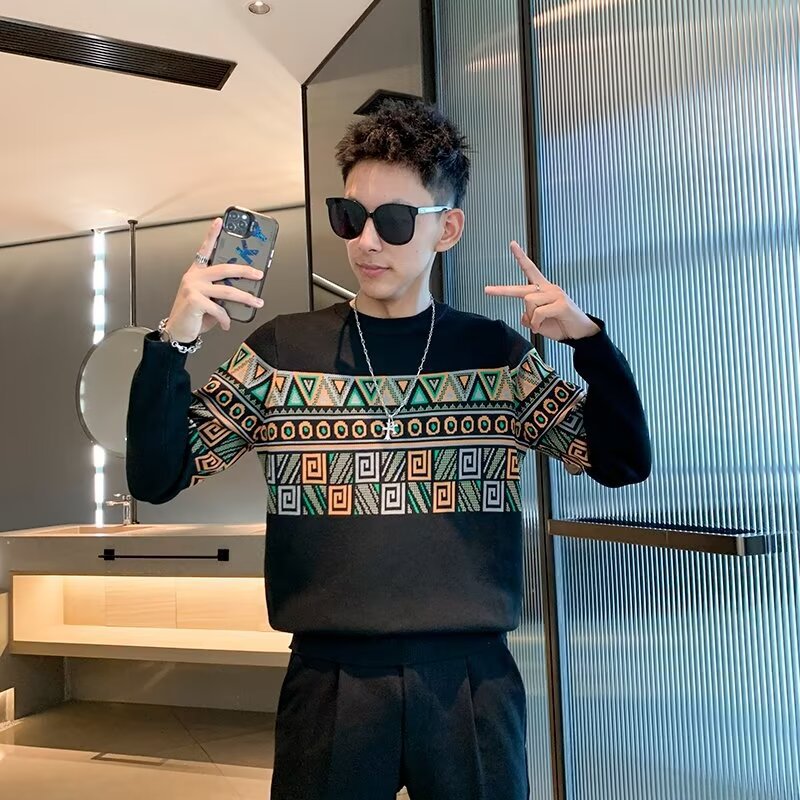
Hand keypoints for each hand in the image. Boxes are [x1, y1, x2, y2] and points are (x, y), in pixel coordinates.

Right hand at [163, 219, 264, 341]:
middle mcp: (194, 277)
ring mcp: (193, 288)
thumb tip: (242, 292)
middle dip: (245, 271)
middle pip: (225, 269)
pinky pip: (219, 308)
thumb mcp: (208, 300)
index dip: (212, 235)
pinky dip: (226, 318)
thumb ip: (220, 292)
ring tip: (257, 302)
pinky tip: (226, 324)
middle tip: (258, 274)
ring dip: (246, 298)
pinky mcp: (195, 300)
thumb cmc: (193, 315)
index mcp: (196, 273)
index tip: (220, 222)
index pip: (205, 250)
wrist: (177, 330)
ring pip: (227, 290)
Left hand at [484, 241, 600, 340]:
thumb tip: (523, 316)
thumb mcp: (539, 322)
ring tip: (539, 325)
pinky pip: (539, 313)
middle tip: (487, 290)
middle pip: (521, 289)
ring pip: (529, 302)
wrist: (580, 333)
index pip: (530, 270)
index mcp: (543, 289)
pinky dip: (537, 323)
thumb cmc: (561, 324)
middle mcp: (549, 289)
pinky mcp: (561, 304)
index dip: (521, 257)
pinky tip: (542, 327)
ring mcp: (555, 295)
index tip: (512, 244)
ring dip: (531, 318)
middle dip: (502, 290)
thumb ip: (529, 317)